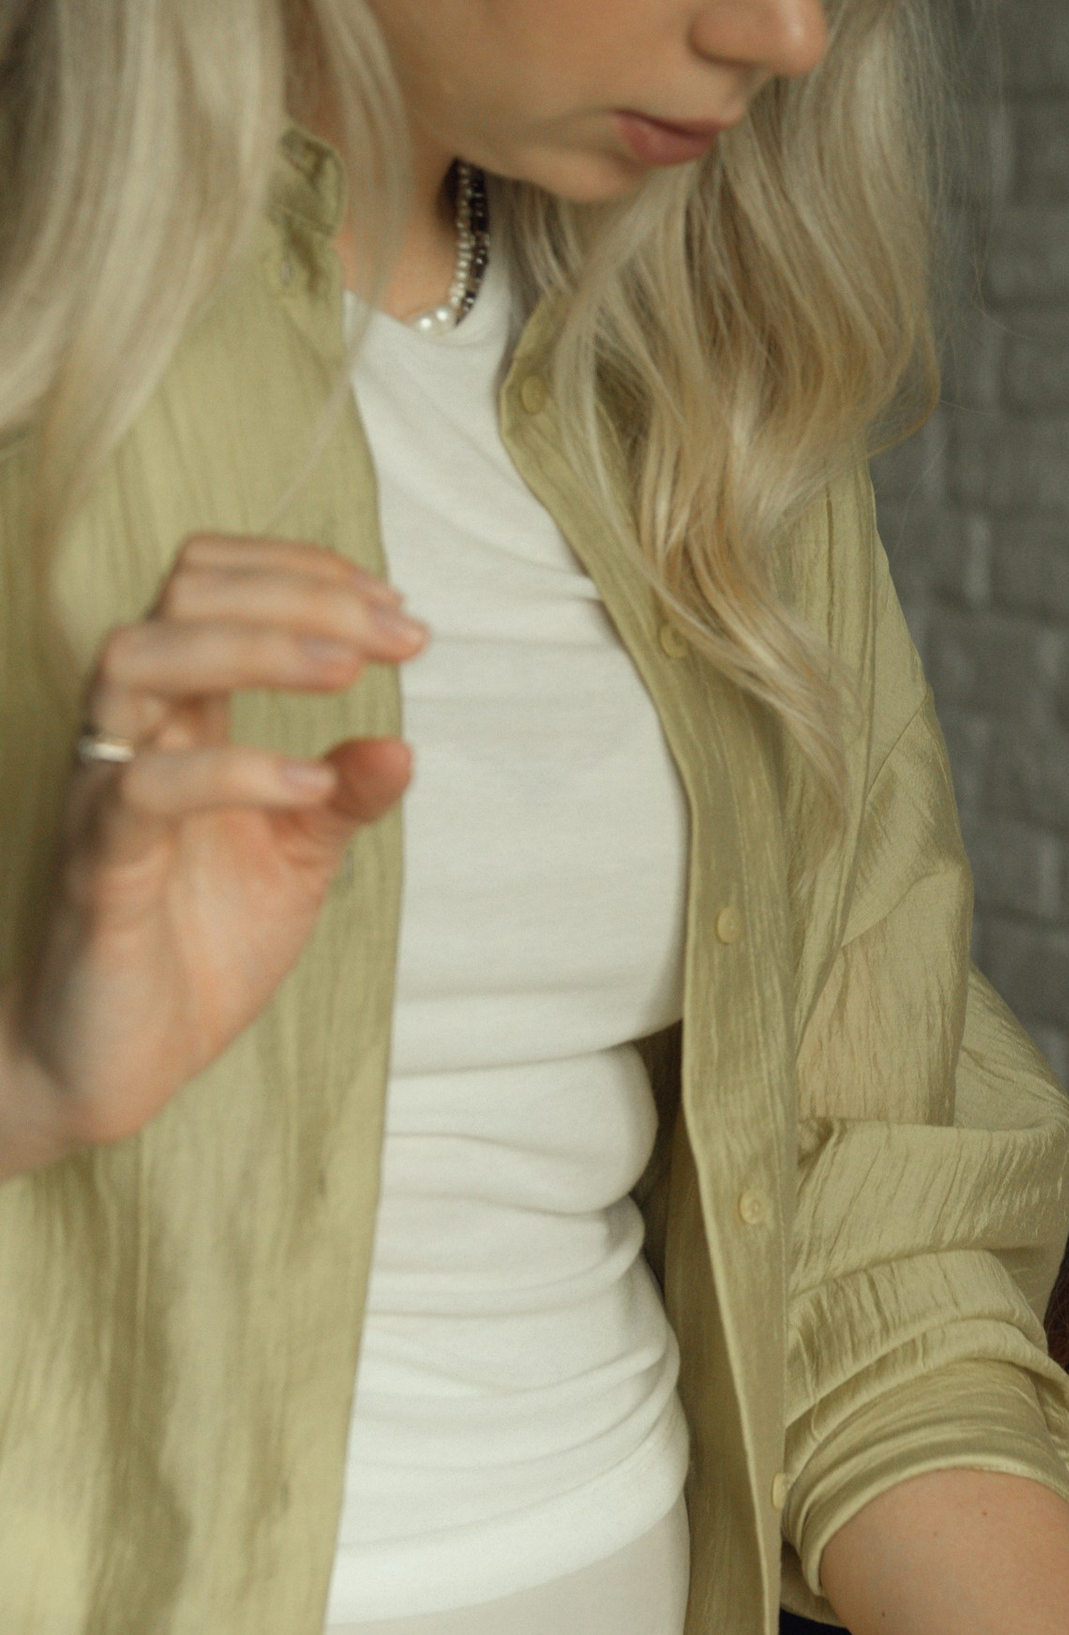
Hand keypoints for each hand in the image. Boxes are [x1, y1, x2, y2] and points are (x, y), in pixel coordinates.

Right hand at [0, 534, 419, 1180]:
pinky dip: (235, 772)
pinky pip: (144, 790)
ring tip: (349, 672)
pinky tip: (310, 788)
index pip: (216, 586)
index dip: (306, 574)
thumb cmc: (197, 945)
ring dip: (256, 645)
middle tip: (400, 635)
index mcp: (182, 716)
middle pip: (183, 595)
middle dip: (300, 593)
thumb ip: (344, 797)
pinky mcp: (98, 865)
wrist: (118, 1060)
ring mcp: (106, 790)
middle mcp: (134, 732)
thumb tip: (404, 744)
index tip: (400, 612)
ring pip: (138, 659)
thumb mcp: (298, 860)